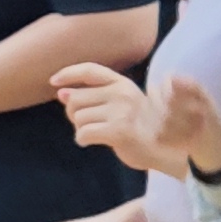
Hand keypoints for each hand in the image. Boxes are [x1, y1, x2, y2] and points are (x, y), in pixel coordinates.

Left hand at [50, 61, 220, 175]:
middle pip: (75, 99)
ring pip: (77, 118)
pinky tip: (93, 142)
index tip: (53, 82)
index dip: (69, 73)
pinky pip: (83, 134)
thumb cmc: (141, 129)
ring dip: (81, 129)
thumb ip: (92, 98)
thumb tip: (60, 93)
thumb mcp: (120, 106)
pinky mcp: (119, 131)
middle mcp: (122, 93)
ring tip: (98, 134)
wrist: (167, 150)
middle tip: (88, 124)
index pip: (90, 71)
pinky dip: (83, 140)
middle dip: (74, 114)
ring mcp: (121, 111)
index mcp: (123, 83)